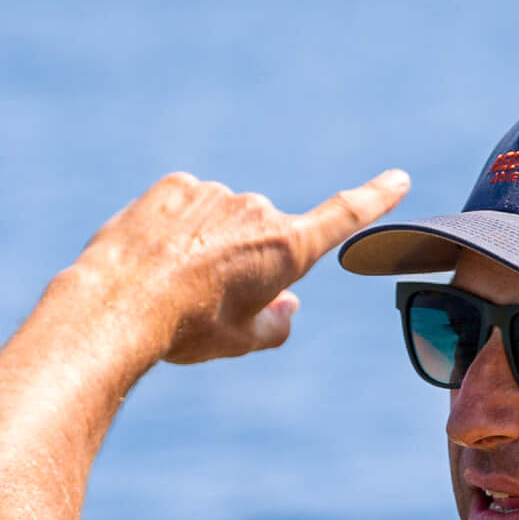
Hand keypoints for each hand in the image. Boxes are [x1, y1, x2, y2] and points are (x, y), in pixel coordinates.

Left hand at [74, 168, 410, 366]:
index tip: (398, 178)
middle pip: (264, 236)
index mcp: (287, 248)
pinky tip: (156, 255)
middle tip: (210, 300)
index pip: (343, 216)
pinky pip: (189, 206)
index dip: (374, 199)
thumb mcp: (243, 341)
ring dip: (209, 244)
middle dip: (248, 261)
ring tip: (174, 281)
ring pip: (223, 221)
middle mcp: (259, 210)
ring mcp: (217, 193)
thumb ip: (277, 322)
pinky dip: (179, 228)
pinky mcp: (178, 185)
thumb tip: (286, 305)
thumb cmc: (188, 330)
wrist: (120, 304)